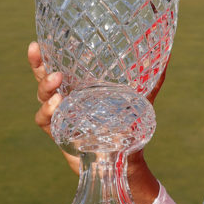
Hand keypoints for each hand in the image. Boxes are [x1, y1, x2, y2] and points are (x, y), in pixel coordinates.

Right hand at [29, 41, 162, 203]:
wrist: (126, 161)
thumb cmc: (130, 128)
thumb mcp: (141, 102)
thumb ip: (152, 82)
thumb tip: (166, 59)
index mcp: (82, 89)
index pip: (59, 68)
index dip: (45, 57)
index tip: (38, 43)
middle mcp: (69, 100)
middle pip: (45, 81)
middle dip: (38, 67)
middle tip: (42, 56)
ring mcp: (63, 117)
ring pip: (44, 99)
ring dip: (46, 89)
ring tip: (56, 80)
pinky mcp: (61, 134)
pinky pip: (46, 122)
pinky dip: (48, 112)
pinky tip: (57, 105)